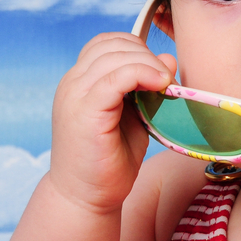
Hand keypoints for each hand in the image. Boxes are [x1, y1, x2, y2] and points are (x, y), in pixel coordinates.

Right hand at [48, 32, 176, 213]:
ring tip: (166, 84)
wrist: (85, 198)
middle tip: (167, 80)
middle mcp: (72, 83)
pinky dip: (141, 74)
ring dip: (147, 63)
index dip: (136, 48)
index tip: (157, 71)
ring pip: (114, 56)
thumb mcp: (134, 116)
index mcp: (80, 81)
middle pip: (112, 44)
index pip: (106, 42)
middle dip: (146, 54)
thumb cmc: (110, 160)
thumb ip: (147, 88)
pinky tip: (160, 85)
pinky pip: (114, 78)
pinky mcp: (84, 112)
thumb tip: (168, 58)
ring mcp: (74, 96)